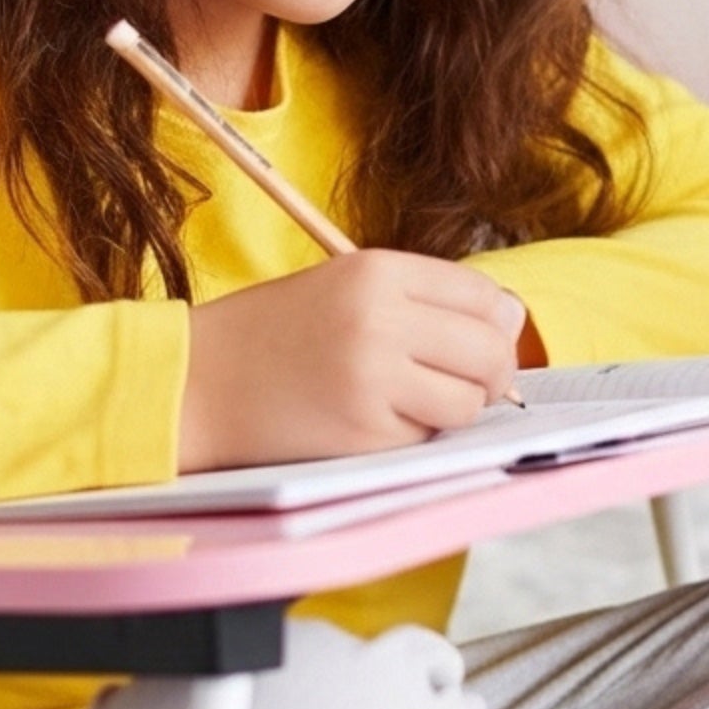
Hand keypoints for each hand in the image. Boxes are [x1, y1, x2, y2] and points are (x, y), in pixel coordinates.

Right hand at [178, 250, 527, 471]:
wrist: (195, 384)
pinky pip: (427, 437)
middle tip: (467, 384)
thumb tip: (513, 322)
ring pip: (470, 401)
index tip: (480, 341)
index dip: (495, 325)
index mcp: (376, 271)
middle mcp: (379, 319)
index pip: (484, 295)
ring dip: (456, 409)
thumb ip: (424, 299)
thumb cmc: (272, 336)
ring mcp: (373, 379)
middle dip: (494, 374)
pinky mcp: (364, 433)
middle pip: (491, 350)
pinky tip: (372, 421)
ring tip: (412, 401)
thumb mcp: (343, 289)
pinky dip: (414, 435)